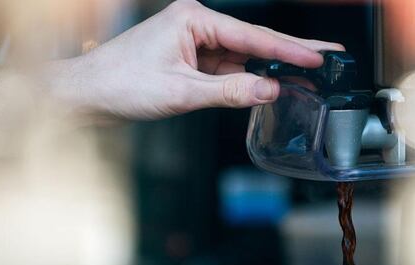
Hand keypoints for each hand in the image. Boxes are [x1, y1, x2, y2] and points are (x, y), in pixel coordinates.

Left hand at [50, 0, 343, 119]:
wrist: (87, 96)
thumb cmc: (122, 84)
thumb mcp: (181, 92)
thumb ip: (230, 91)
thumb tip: (270, 90)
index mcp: (193, 18)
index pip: (251, 36)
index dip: (288, 50)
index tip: (318, 57)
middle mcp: (195, 24)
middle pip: (251, 41)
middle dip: (288, 51)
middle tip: (326, 53)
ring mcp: (191, 43)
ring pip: (239, 57)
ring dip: (268, 69)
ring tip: (306, 73)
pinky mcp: (187, 60)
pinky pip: (224, 70)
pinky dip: (244, 80)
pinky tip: (266, 86)